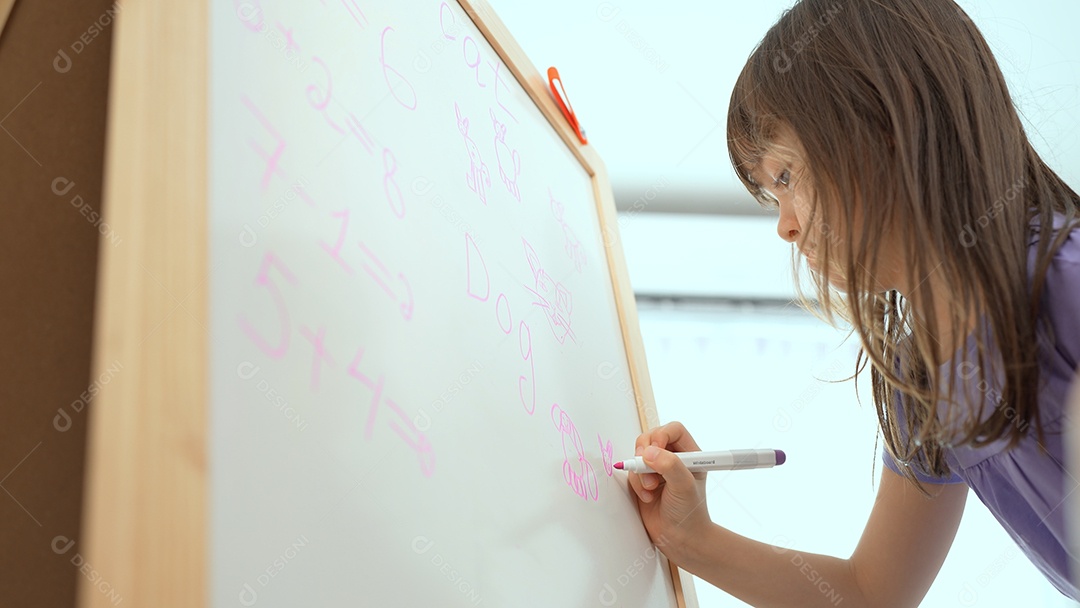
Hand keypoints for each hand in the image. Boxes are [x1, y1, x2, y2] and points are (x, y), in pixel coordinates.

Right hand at [626, 421, 711, 564]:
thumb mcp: (684, 486)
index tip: (654, 449)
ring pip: (639, 455)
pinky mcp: (644, 481)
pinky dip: (636, 484)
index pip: (673, 430)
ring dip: (641, 472)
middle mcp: (673, 459)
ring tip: (651, 489)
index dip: (661, 435)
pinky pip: (632, 472)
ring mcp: (658, 470)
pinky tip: (647, 497)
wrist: (679, 539)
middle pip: (651, 437)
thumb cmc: (689, 514)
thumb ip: (670, 465)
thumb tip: (649, 452)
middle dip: (645, 453)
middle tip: (647, 469)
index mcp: (690, 455)